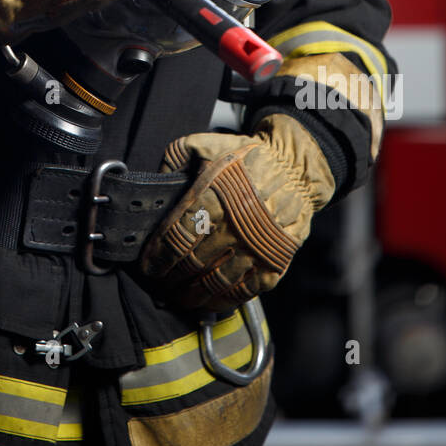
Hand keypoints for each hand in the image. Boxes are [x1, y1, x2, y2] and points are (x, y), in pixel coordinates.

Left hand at [139, 115, 335, 312]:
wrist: (296, 167)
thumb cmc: (247, 158)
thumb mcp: (205, 144)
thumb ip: (175, 158)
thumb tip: (156, 184)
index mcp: (215, 194)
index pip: (178, 236)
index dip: (159, 256)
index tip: (149, 266)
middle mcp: (236, 223)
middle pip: (193, 263)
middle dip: (171, 279)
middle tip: (161, 285)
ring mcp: (257, 245)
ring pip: (216, 282)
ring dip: (193, 295)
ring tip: (180, 297)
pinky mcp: (275, 260)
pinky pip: (246, 290)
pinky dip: (224, 300)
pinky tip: (211, 302)